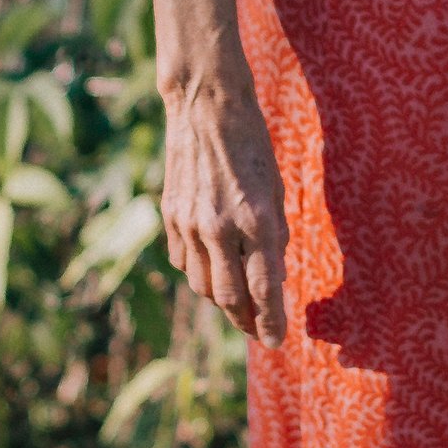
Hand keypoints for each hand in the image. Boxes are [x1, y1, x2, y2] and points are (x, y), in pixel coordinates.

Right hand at [160, 75, 289, 344]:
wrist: (206, 107)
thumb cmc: (253, 145)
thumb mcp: (277, 190)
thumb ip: (274, 237)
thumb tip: (274, 281)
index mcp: (256, 219)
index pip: (264, 289)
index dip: (271, 321)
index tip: (278, 340)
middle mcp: (220, 227)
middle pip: (229, 297)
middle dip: (246, 322)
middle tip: (259, 332)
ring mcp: (189, 223)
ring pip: (202, 285)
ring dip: (222, 301)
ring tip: (239, 305)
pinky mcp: (169, 216)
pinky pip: (182, 262)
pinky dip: (198, 272)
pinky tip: (212, 268)